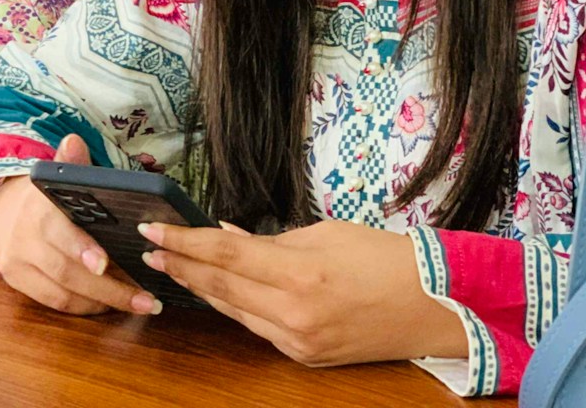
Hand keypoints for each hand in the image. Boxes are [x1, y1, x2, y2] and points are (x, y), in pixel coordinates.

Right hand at [0, 134, 161, 316]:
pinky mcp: (17, 282)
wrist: (5, 213)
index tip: (105, 263)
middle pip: (67, 271)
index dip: (81, 249)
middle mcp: (24, 238)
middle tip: (146, 298)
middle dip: (110, 287)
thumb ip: (70, 164)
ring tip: (141, 303)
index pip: (59, 232)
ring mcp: (18, 263)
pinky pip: (56, 303)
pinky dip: (86, 307)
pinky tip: (111, 305)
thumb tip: (74, 141)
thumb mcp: (57, 178)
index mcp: (37, 208)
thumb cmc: (47, 199)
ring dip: (105, 302)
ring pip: (63, 293)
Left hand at [138, 216, 467, 366]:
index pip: (225, 253)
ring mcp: (298, 341)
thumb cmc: (385, 259)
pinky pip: (257, 327)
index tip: (153, 229)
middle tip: (151, 247)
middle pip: (220, 285)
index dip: (184, 241)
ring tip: (173, 265)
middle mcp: (293, 313)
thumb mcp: (325, 233)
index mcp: (300, 274)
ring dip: (201, 286)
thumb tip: (227, 233)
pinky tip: (218, 287)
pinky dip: (235, 305)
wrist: (434, 307)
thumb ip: (271, 238)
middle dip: (181, 265)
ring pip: (233, 310)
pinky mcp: (304, 356)